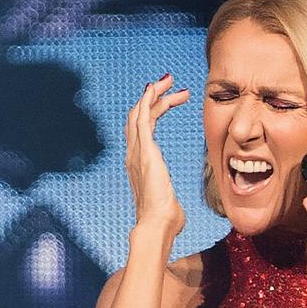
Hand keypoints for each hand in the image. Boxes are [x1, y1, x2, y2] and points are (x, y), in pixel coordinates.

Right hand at [125, 74, 189, 236]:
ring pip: (140, 113)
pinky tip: (155, 87)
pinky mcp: (144, 152)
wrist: (157, 226)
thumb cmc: (165, 221)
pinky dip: (148, 100)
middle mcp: (133, 155)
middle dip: (154, 98)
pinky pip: (143, 119)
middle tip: (172, 84)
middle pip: (139, 117)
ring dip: (154, 94)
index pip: (142, 130)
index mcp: (139, 165)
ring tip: (170, 81)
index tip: (169, 100)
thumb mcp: (168, 205)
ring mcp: (137, 152)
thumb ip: (168, 200)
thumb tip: (173, 210)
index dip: (154, 112)